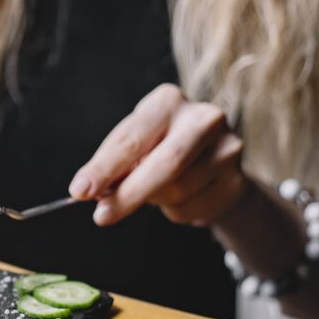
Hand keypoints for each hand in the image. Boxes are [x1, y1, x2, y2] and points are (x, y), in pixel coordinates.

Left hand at [69, 84, 246, 226]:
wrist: (212, 160)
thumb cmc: (159, 148)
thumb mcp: (133, 147)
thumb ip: (113, 165)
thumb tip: (88, 190)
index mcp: (167, 102)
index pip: (132, 139)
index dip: (104, 168)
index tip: (80, 190)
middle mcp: (204, 118)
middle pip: (166, 164)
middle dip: (129, 194)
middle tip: (101, 216)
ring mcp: (228, 148)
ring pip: (178, 190)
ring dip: (154, 201)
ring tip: (154, 191)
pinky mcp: (237, 180)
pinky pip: (194, 208)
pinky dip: (176, 211)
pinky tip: (179, 197)